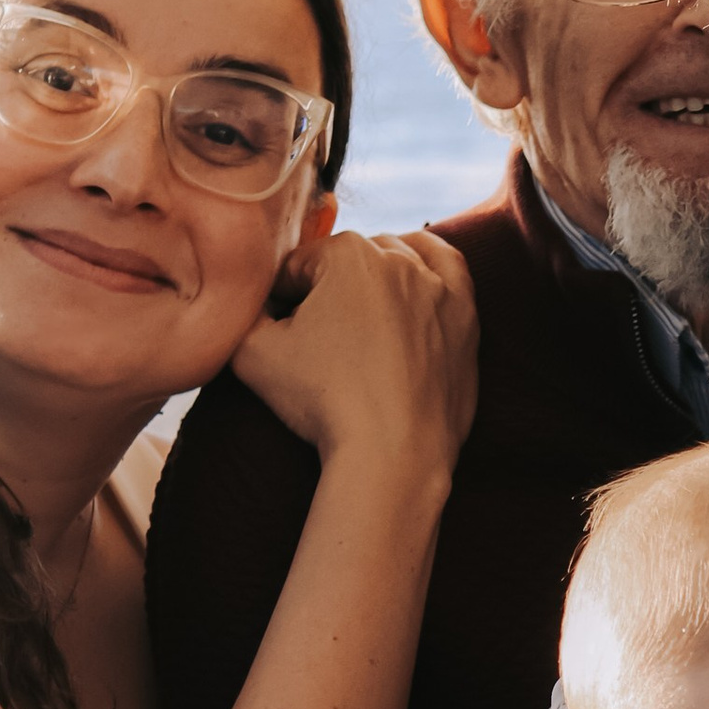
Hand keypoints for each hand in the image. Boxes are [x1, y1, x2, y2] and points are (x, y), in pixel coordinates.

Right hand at [232, 228, 478, 474]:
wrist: (392, 455)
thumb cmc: (324, 403)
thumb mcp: (251, 353)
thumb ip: (243, 313)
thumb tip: (249, 302)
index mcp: (347, 253)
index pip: (298, 266)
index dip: (281, 299)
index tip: (282, 332)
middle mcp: (399, 260)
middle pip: (348, 261)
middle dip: (329, 289)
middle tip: (320, 335)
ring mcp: (439, 286)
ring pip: (398, 261)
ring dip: (374, 278)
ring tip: (358, 317)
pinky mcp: (465, 316)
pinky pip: (448, 270)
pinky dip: (427, 270)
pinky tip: (410, 287)